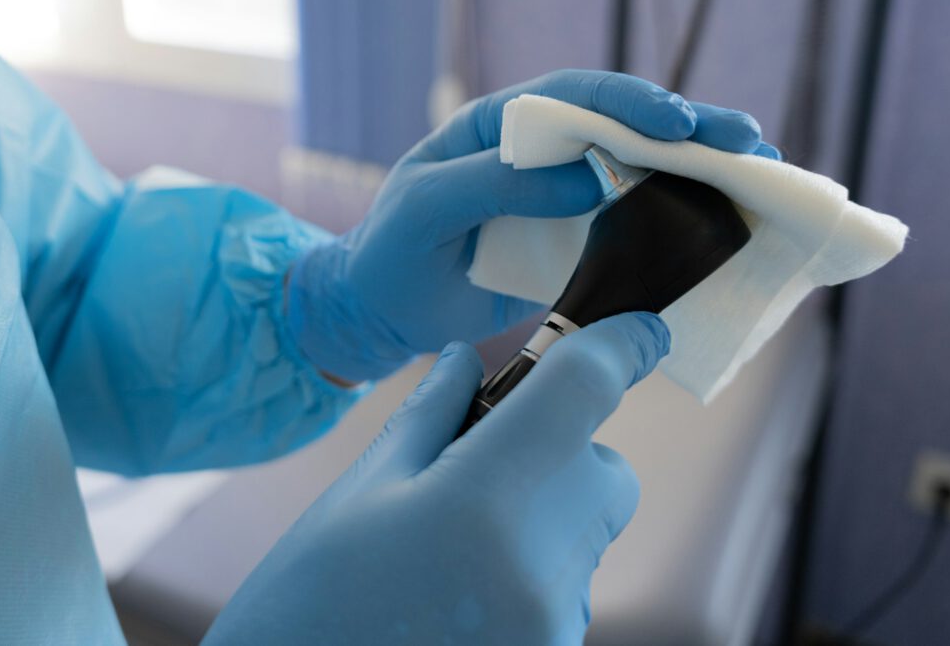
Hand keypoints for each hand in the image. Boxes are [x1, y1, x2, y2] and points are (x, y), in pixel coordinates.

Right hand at [204, 312, 669, 645]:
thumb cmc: (308, 606)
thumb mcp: (359, 495)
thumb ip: (430, 417)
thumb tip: (470, 359)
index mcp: (485, 499)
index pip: (588, 391)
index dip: (622, 346)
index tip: (641, 332)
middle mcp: (543, 565)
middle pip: (603, 469)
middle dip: (561, 448)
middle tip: (478, 462)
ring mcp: (556, 623)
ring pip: (586, 529)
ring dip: (542, 512)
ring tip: (450, 545)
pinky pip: (566, 583)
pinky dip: (531, 567)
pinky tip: (461, 589)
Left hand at [287, 69, 774, 381]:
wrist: (381, 312)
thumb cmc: (393, 252)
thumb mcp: (427, 209)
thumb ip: (497, 185)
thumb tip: (592, 179)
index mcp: (499, 128)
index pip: (572, 98)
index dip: (628, 103)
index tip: (675, 122)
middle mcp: (540, 156)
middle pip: (622, 129)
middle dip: (688, 131)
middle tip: (747, 141)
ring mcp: (561, 202)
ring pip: (639, 176)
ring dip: (697, 174)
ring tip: (759, 176)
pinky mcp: (573, 246)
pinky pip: (632, 229)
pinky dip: (677, 228)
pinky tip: (721, 229)